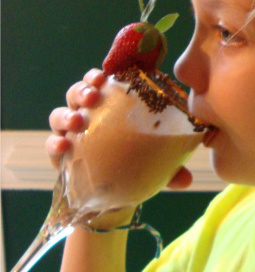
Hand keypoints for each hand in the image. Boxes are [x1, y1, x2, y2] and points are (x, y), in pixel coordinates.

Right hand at [45, 68, 193, 188]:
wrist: (118, 196)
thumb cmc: (138, 167)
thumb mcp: (157, 165)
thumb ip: (171, 168)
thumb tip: (186, 180)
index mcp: (112, 108)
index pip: (104, 83)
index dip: (101, 75)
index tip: (106, 76)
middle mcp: (89, 115)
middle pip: (79, 93)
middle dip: (83, 89)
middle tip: (93, 96)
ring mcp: (72, 134)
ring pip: (60, 113)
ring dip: (66, 113)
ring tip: (77, 120)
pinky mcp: (60, 155)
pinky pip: (51, 144)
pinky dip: (54, 143)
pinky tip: (63, 145)